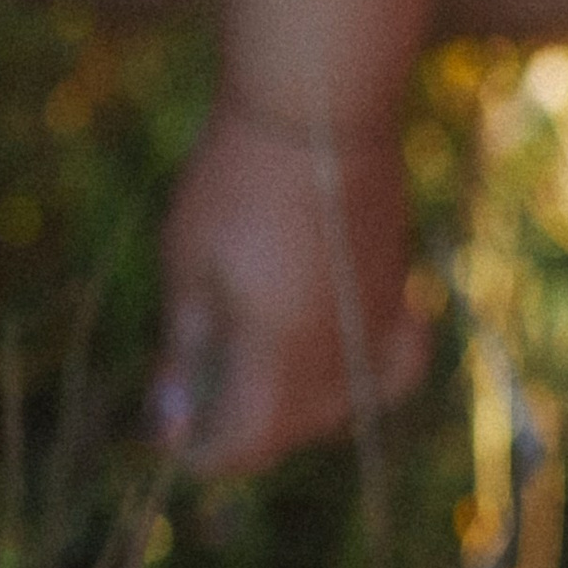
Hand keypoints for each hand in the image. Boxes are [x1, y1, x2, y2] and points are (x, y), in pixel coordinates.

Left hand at [150, 99, 427, 476]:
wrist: (316, 113)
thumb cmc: (236, 182)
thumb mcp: (189, 265)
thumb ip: (185, 351)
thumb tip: (168, 422)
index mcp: (279, 362)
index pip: (243, 448)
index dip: (201, 454)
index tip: (169, 435)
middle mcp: (338, 363)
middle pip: (289, 433)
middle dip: (238, 426)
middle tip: (194, 383)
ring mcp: (377, 332)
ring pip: (339, 408)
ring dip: (290, 407)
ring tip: (248, 364)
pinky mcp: (399, 298)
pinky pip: (392, 370)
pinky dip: (365, 381)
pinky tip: (336, 361)